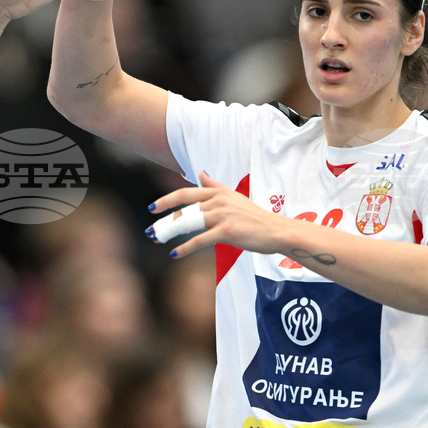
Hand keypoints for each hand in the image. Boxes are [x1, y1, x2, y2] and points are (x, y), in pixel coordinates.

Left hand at [146, 172, 284, 257]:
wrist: (277, 231)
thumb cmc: (255, 217)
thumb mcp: (234, 197)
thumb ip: (214, 186)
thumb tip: (200, 174)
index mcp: (218, 193)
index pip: (185, 194)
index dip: (166, 200)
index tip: (152, 207)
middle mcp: (218, 201)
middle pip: (183, 209)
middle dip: (164, 221)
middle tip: (150, 231)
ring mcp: (222, 215)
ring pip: (188, 223)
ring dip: (169, 233)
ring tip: (157, 240)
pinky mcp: (227, 232)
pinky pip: (200, 240)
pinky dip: (185, 248)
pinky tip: (174, 254)